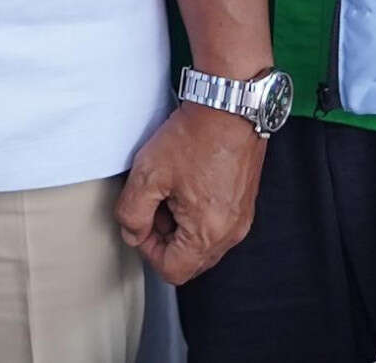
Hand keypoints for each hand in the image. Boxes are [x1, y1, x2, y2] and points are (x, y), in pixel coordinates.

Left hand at [116, 100, 263, 286]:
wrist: (229, 106)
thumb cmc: (195, 136)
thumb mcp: (148, 173)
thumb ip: (132, 212)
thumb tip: (132, 234)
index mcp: (208, 233)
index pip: (172, 270)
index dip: (148, 250)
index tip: (140, 222)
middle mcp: (230, 234)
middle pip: (189, 260)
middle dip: (164, 238)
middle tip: (154, 202)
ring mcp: (240, 220)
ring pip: (201, 243)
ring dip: (180, 225)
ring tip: (171, 189)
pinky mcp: (243, 205)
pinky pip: (215, 225)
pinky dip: (196, 213)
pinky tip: (187, 182)